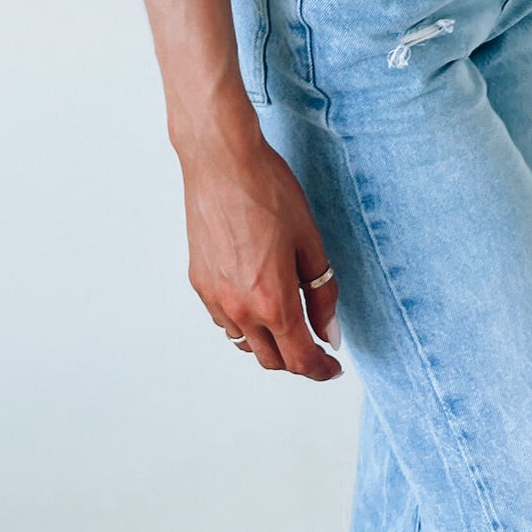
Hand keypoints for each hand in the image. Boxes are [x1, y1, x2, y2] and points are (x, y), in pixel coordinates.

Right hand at [183, 131, 342, 379]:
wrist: (222, 162)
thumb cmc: (268, 191)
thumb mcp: (309, 239)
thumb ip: (321, 292)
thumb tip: (330, 332)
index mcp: (272, 301)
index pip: (299, 358)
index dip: (320, 369)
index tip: (332, 368)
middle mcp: (239, 308)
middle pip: (271, 359)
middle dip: (297, 358)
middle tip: (316, 342)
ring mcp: (215, 298)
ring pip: (244, 343)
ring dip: (268, 342)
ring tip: (287, 317)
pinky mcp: (199, 282)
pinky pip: (224, 320)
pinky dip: (244, 322)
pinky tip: (256, 296)